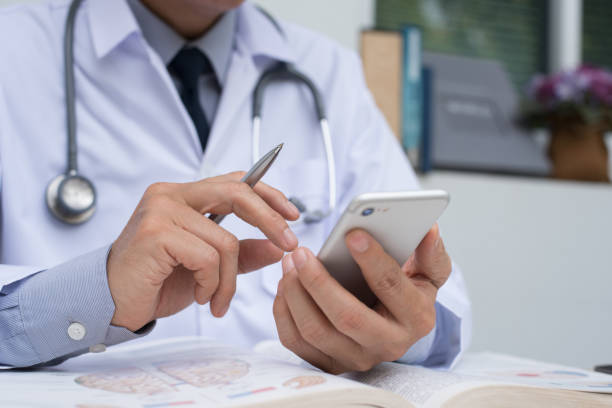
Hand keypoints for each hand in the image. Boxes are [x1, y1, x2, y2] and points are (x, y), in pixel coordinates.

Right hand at [107, 172, 299, 331]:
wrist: (111, 304)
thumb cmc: (156, 282)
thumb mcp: (208, 268)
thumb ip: (241, 254)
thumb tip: (276, 247)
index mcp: (183, 195)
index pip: (235, 180)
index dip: (268, 193)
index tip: (292, 215)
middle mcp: (170, 194)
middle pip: (237, 193)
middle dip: (270, 221)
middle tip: (288, 246)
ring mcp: (161, 210)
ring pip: (225, 240)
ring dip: (229, 279)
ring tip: (217, 300)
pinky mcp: (155, 233)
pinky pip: (207, 258)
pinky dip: (212, 284)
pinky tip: (201, 296)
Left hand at [273, 224, 450, 372]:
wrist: (393, 326)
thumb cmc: (407, 292)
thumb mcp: (429, 273)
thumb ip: (431, 253)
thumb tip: (430, 231)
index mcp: (416, 318)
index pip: (391, 287)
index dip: (372, 259)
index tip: (352, 234)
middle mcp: (387, 344)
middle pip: (347, 317)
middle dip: (319, 282)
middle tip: (301, 253)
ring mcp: (356, 357)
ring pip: (316, 331)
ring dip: (296, 294)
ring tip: (290, 263)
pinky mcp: (330, 363)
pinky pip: (297, 342)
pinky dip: (285, 312)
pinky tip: (286, 285)